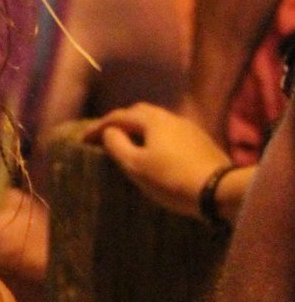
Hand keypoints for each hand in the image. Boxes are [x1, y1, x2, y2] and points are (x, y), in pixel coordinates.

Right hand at [84, 101, 230, 217]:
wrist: (217, 190)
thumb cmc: (170, 178)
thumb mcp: (136, 166)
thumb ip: (117, 145)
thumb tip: (110, 132)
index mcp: (152, 120)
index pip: (119, 116)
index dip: (98, 126)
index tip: (83, 139)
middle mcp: (170, 116)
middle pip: (139, 112)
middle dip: (120, 122)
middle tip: (106, 137)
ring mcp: (187, 126)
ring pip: (156, 121)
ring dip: (138, 128)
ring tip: (128, 143)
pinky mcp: (198, 139)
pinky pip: (169, 131)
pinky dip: (154, 135)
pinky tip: (154, 150)